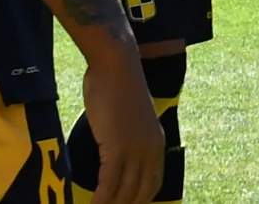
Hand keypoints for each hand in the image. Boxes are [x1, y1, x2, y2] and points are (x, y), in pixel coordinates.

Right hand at [82, 56, 164, 203]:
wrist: (116, 67)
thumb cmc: (118, 89)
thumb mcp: (132, 120)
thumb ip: (129, 140)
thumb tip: (116, 157)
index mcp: (157, 144)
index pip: (153, 184)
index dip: (140, 201)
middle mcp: (151, 150)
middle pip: (140, 193)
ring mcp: (135, 150)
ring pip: (124, 192)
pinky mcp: (117, 147)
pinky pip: (109, 182)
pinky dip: (101, 198)